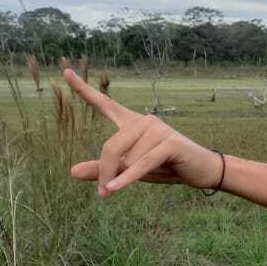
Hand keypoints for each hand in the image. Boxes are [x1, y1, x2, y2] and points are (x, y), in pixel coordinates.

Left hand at [63, 69, 223, 196]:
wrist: (201, 171)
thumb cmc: (166, 167)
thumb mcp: (130, 170)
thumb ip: (103, 169)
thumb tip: (72, 171)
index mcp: (132, 123)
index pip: (104, 104)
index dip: (83, 89)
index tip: (65, 71)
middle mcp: (143, 121)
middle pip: (111, 146)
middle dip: (105, 171)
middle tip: (102, 194)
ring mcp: (158, 129)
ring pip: (127, 158)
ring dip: (126, 178)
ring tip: (145, 181)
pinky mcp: (169, 143)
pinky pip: (140, 164)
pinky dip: (127, 179)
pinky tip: (113, 189)